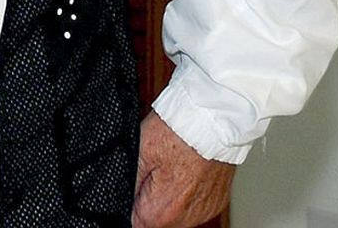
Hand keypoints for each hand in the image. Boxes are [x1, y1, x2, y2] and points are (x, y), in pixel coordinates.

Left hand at [132, 110, 235, 227]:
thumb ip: (129, 182)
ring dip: (167, 199)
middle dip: (147, 201)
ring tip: (168, 169)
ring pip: (176, 215)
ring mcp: (205, 210)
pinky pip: (194, 206)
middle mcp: (188, 218)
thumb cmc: (176, 132)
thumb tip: (121, 196)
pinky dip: (186, 194)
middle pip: (156, 221)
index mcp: (164, 211)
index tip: (132, 186)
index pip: (136, 222)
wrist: (213, 119)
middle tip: (149, 172)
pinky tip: (182, 172)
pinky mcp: (217, 202)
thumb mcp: (138, 152)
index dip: (129, 204)